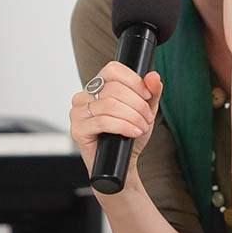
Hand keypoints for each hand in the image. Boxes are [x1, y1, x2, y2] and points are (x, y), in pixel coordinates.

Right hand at [68, 62, 162, 186]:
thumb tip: (153, 76)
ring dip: (133, 117)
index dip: (133, 81)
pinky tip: (134, 132)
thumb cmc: (129, 135)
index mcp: (98, 86)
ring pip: (110, 104)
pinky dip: (124, 126)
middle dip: (137, 104)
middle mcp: (84, 96)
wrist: (122, 163)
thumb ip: (151, 92)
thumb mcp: (145, 110)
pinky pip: (103, 121)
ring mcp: (78, 112)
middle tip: (146, 118)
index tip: (147, 95)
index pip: (113, 69)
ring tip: (142, 127)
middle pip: (115, 89)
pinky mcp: (77, 129)